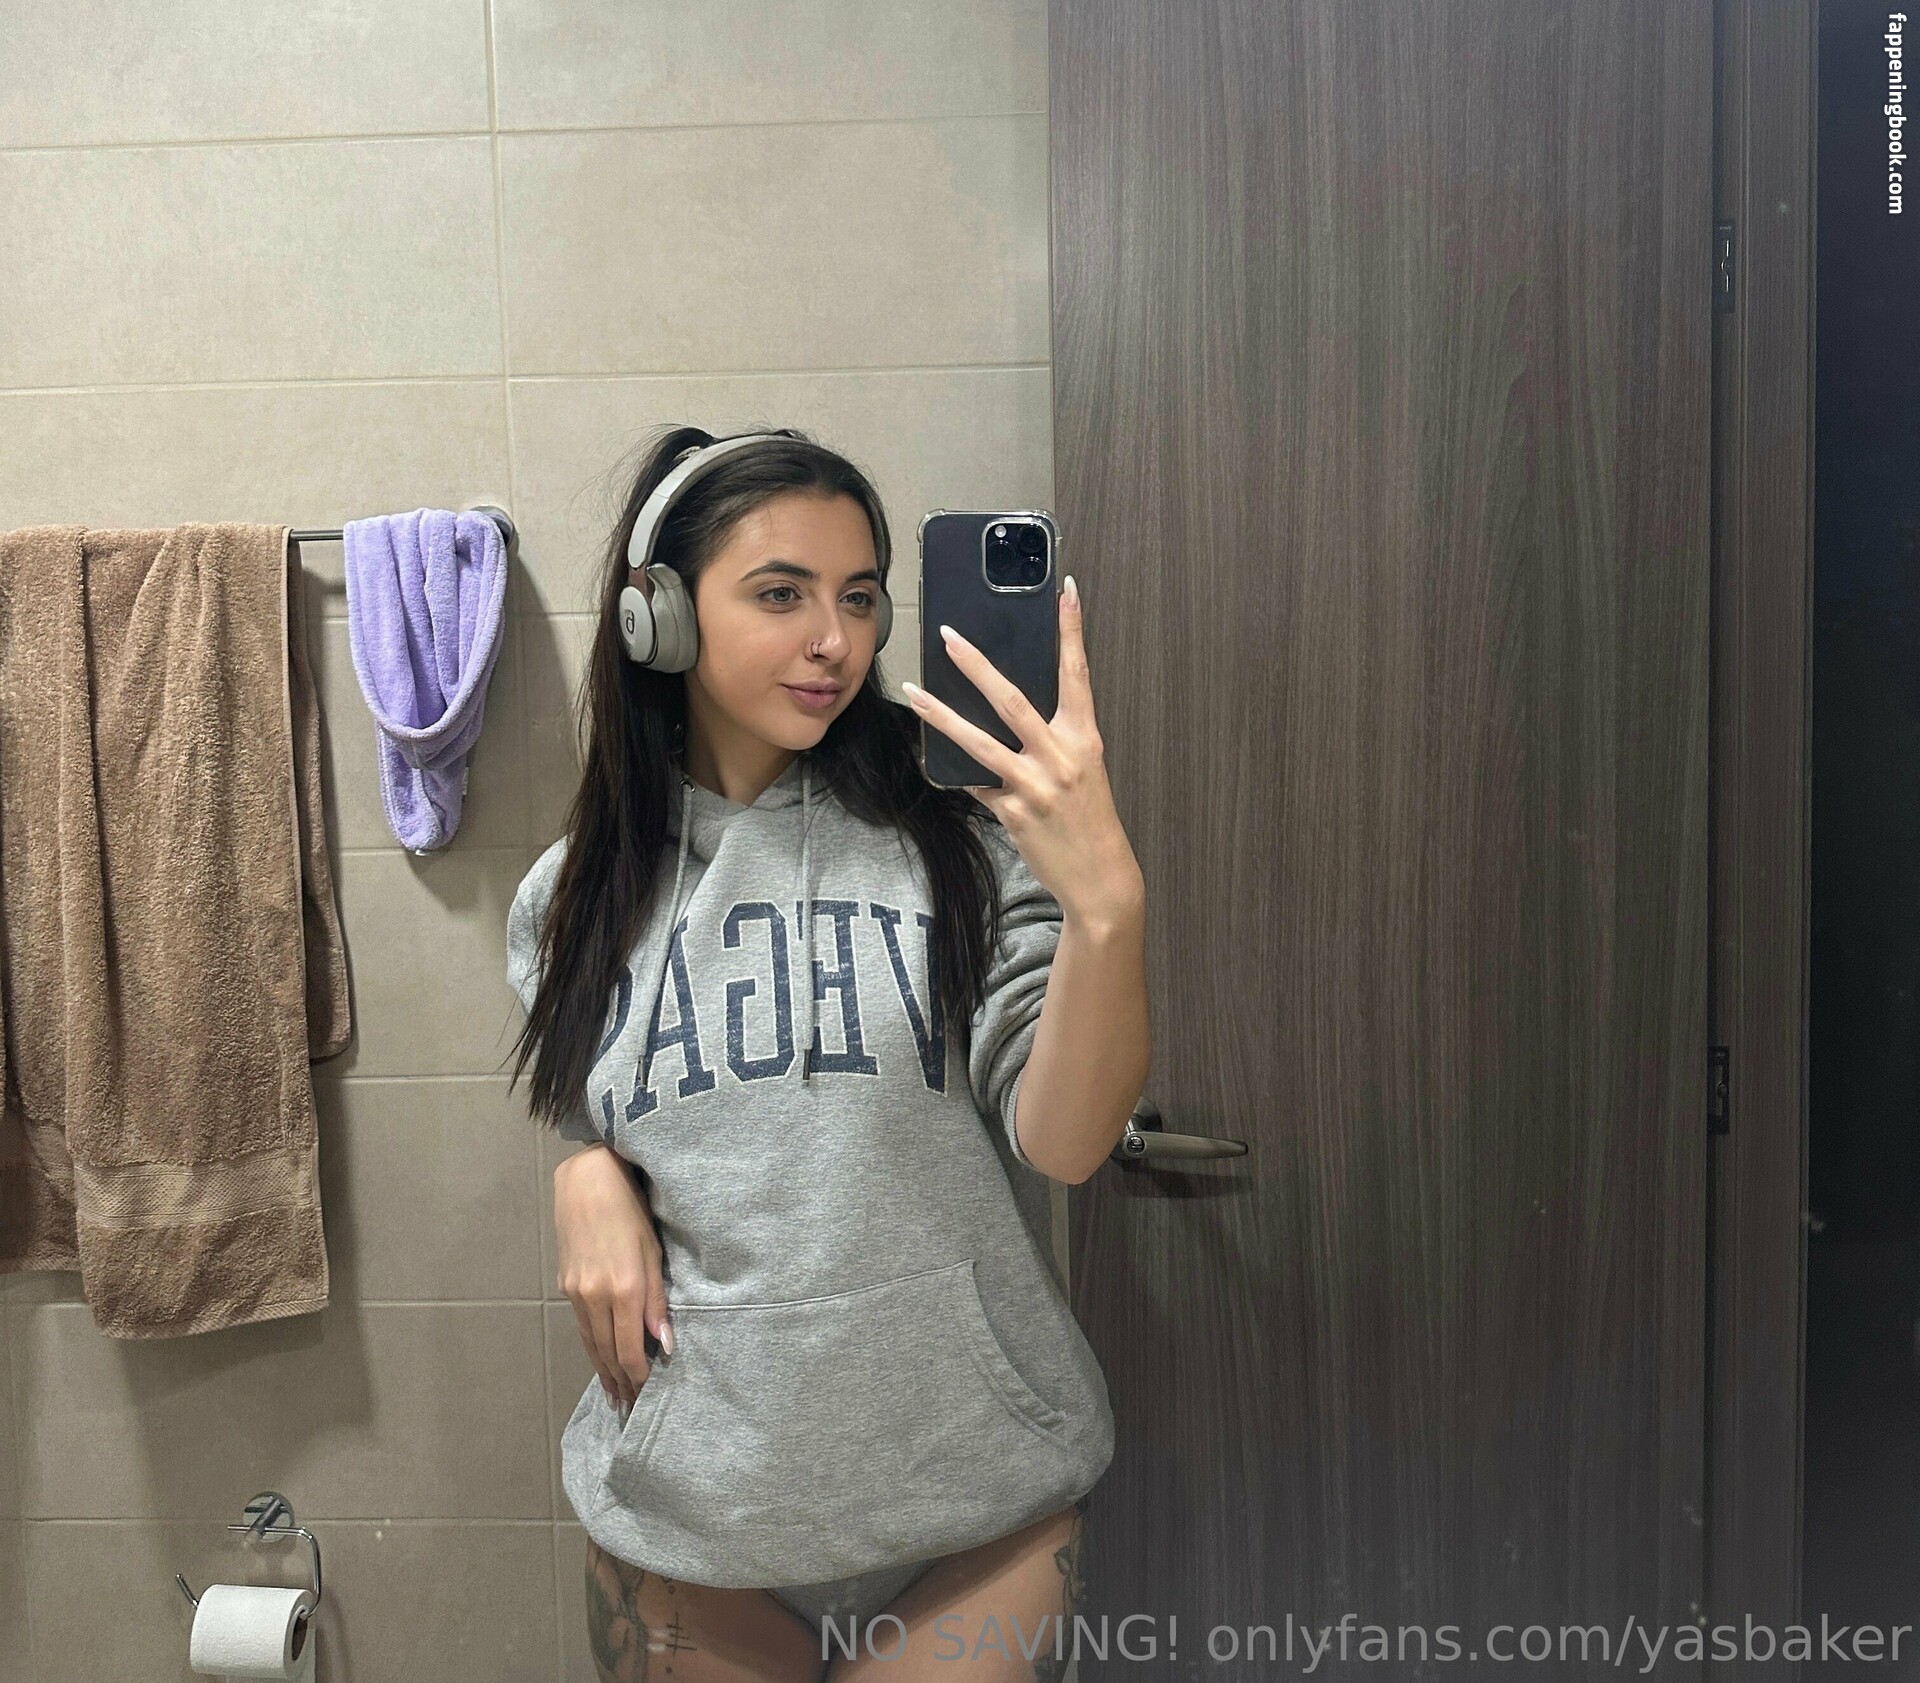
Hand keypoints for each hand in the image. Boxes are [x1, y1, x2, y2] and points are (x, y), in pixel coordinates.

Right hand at [554, 1144, 672, 1413]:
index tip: (647, 1394)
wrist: (587, 1182)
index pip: (630, 1349)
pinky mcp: (565, 1284)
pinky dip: (592, 1346)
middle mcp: (595, 1296)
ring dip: (603, 1371)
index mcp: (623, 1289)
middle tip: (630, 1407)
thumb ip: (656, 1299)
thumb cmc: (631, 1210)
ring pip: (591, 1342)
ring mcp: (576, 1292)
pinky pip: (582, 1325)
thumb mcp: (653, 1252)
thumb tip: (664, 1342)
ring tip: (614, 1394)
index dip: (638, 1375)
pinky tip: (600, 1358)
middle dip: (620, 1381)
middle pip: (607, 1352)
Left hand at [901, 574, 1143, 924]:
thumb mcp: (1085, 771)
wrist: (1100, 878)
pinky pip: (975, 783)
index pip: (1078, 673)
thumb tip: (1009, 711)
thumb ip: (1054, 740)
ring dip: (941, 715)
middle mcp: (1061, 756)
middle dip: (977, 664)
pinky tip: (932, 758)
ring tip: (913, 693)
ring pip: (979, 741)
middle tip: (949, 636)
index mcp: (1085, 738)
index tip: (1065, 590)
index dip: (1071, 630)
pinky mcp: (1014, 813)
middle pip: (1012, 699)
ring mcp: (1035, 785)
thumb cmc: (1091, 821)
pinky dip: (954, 771)